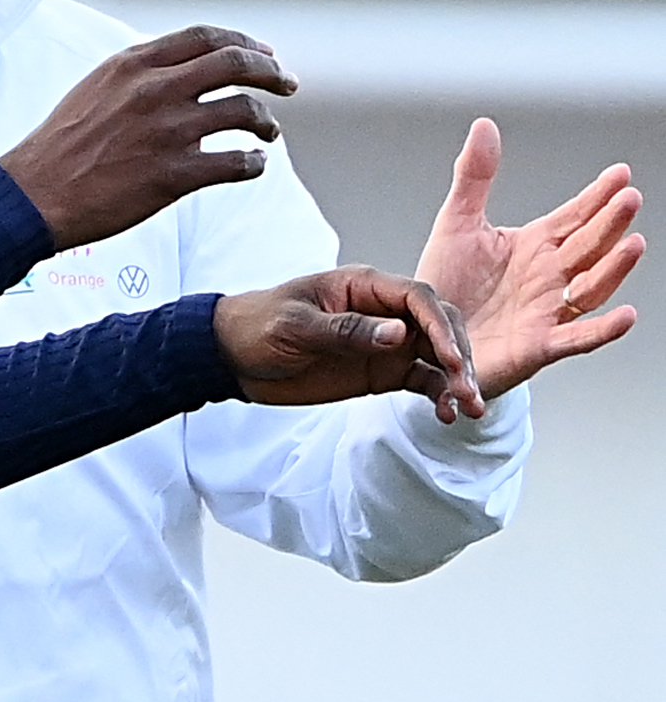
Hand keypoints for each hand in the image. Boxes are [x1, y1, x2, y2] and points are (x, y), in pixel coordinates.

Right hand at [0, 25, 296, 249]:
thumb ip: (138, 75)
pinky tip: (252, 166)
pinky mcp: (175, 175)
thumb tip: (180, 71)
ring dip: (266, 121)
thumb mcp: (94, 89)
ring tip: (268, 133)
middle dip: (271, 72)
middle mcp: (155, 90)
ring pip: (245, 112)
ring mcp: (167, 131)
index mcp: (134, 64)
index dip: (245, 42)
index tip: (264, 53)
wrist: (35, 193)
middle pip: (237, 64)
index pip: (207, 37)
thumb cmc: (60, 146)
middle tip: (287, 84)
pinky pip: (237, 163)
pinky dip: (254, 163)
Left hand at [215, 266, 483, 423]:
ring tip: (468, 408)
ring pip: (437, 355)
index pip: (417, 298)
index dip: (440, 325)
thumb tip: (398, 333)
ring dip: (457, 379)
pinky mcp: (381, 370)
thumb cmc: (257, 326)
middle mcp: (382, 312)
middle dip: (459, 354)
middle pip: (438, 325)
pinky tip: (447, 414)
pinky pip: (421, 379)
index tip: (453, 357)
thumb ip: (347, 330)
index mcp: (362, 287)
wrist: (233, 356)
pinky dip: (438, 394)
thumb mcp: (296, 327)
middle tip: (468, 387)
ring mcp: (385, 342)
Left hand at [414, 117, 642, 397]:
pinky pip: (578, 338)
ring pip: (591, 287)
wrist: (425, 339)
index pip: (574, 216)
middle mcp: (549, 276)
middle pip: (588, 246)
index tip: (620, 174)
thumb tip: (485, 126)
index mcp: (534, 246)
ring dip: (614, 268)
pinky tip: (626, 316)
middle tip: (629, 197)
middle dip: (609, 223)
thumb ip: (474, 177)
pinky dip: (603, 329)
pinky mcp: (539, 345)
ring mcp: (548, 311)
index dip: (597, 196)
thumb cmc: (446, 286)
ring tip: (633, 243)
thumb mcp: (456, 224)